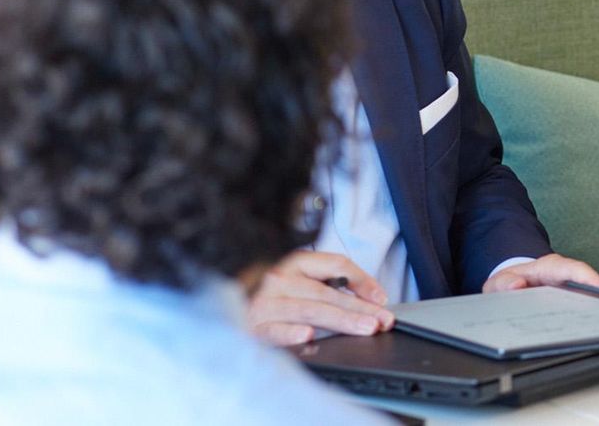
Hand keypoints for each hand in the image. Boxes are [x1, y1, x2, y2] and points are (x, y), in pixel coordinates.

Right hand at [246, 251, 393, 345]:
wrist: (216, 311)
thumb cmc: (266, 299)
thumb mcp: (297, 284)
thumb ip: (326, 286)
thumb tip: (368, 301)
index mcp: (293, 263)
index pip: (335, 264)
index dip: (362, 279)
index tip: (382, 298)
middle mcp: (278, 279)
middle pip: (326, 291)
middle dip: (359, 307)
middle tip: (383, 320)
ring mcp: (263, 303)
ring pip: (308, 309)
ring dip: (340, 320)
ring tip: (364, 328)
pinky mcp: (250, 327)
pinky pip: (273, 330)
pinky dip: (290, 333)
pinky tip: (308, 336)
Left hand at [482, 253, 598, 292]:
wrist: (510, 286)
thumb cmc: (507, 284)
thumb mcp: (497, 285)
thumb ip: (502, 284)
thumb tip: (516, 285)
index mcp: (549, 267)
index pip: (573, 269)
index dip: (589, 278)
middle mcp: (565, 274)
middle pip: (590, 280)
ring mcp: (572, 285)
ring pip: (594, 291)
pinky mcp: (575, 297)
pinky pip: (591, 300)